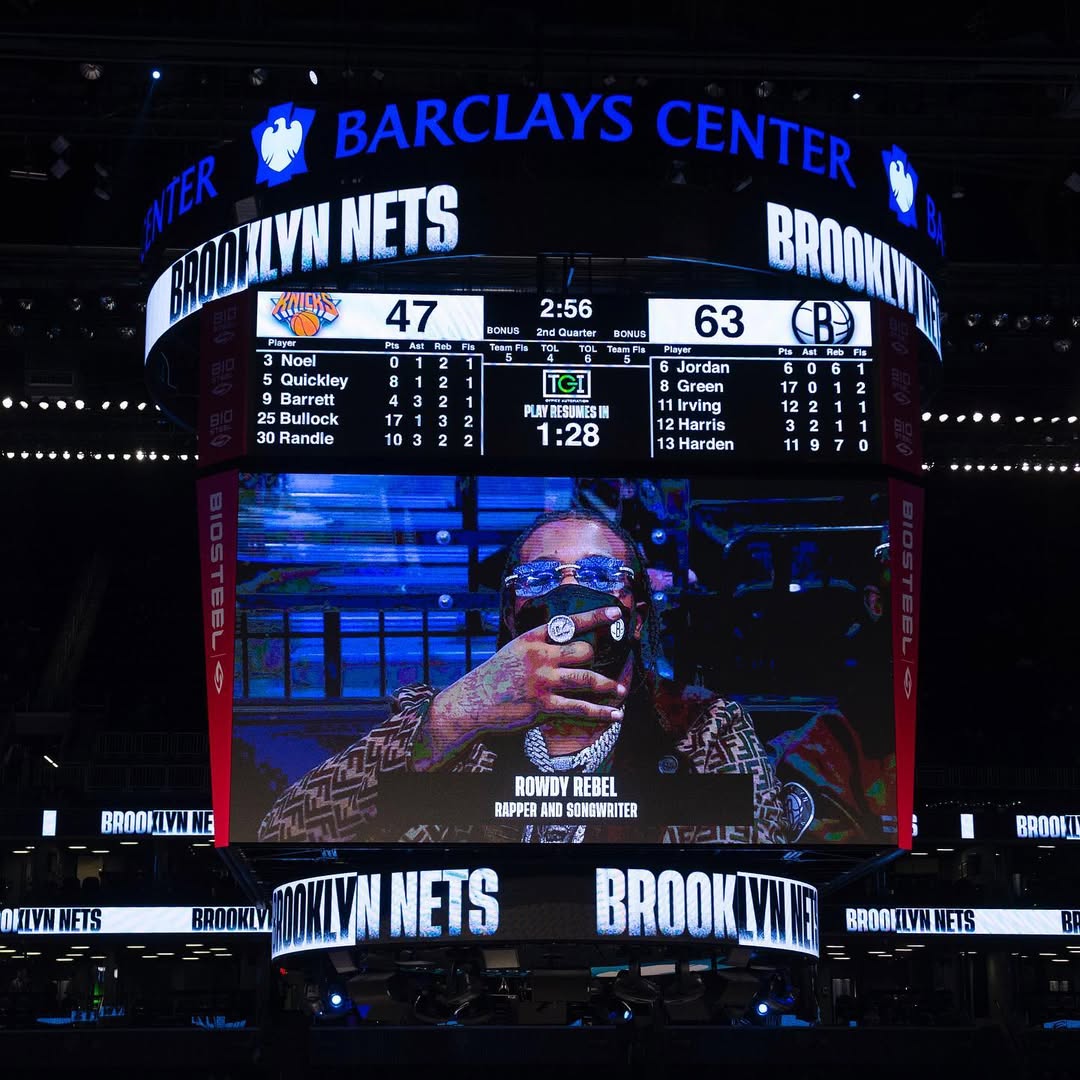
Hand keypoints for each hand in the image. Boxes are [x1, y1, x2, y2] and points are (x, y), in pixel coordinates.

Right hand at [419, 606, 626, 768]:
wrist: (470, 704)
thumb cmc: (492, 679)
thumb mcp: (512, 652)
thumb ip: (537, 648)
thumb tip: (562, 647)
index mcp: (531, 640)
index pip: (568, 623)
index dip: (594, 617)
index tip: (615, 612)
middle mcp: (540, 657)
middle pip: (584, 651)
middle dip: (594, 660)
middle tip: (599, 667)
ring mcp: (543, 682)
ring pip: (588, 678)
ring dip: (608, 686)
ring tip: (619, 689)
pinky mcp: (544, 706)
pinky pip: (580, 708)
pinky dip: (602, 712)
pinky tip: (615, 713)